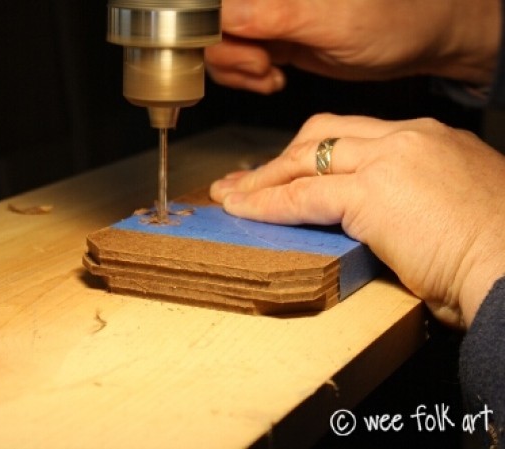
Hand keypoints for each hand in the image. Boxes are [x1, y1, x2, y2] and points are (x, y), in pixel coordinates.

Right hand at [205, 0, 499, 93]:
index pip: (214, 5)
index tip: (246, 52)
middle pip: (209, 25)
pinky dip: (247, 77)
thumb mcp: (334, 20)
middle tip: (264, 66)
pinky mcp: (270, 35)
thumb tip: (225, 17)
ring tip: (271, 75)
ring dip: (238, 70)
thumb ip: (276, 15)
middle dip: (230, 55)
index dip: (216, 31)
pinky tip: (274, 78)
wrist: (415, 39)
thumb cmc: (391, 19)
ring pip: (218, 44)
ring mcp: (264, 14)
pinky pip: (236, 58)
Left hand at [210, 114, 504, 327]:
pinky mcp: (372, 192)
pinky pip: (303, 195)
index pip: (353, 136)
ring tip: (232, 197)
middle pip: (322, 136)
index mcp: (428, 140)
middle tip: (245, 180)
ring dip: (263, 180)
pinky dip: (268, 204)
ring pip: (306, 160)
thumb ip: (410, 204)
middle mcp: (407, 139)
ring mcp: (389, 160)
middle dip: (279, 159)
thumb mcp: (451, 212)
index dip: (311, 153)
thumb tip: (378, 224)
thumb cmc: (493, 256)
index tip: (285, 170)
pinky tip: (243, 211)